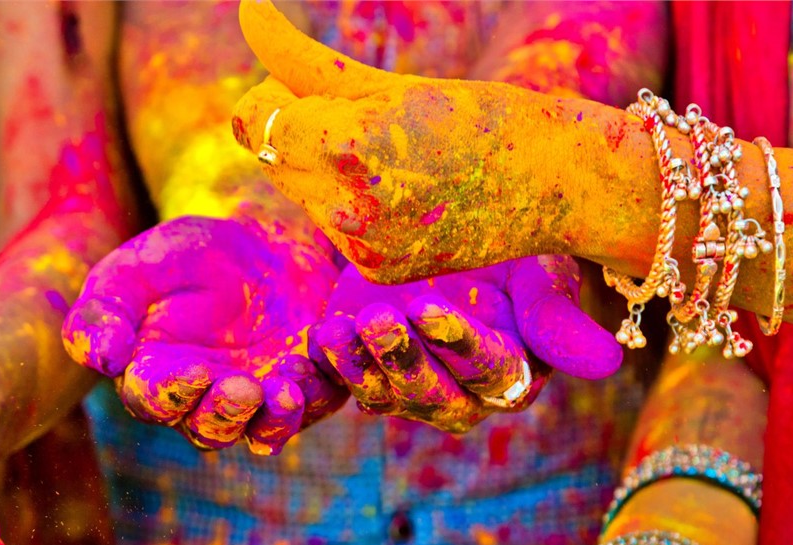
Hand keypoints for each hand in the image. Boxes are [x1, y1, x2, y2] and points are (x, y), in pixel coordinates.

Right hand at [62, 215, 346, 453]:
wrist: (260, 241)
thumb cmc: (183, 258)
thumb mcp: (132, 271)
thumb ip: (103, 312)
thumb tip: (100, 359)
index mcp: (153, 378)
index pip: (153, 401)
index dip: (170, 392)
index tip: (190, 371)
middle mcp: (203, 403)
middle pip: (208, 430)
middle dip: (224, 414)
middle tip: (242, 387)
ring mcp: (256, 402)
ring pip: (260, 432)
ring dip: (271, 420)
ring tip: (282, 390)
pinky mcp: (304, 389)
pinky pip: (310, 407)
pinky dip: (313, 396)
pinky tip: (310, 368)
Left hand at [230, 0, 543, 283]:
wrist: (547, 183)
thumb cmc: (468, 114)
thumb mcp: (381, 83)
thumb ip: (300, 58)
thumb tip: (245, 9)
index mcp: (347, 147)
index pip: (256, 118)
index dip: (276, 96)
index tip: (311, 88)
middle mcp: (346, 208)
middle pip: (274, 156)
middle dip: (304, 133)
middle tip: (370, 122)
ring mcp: (360, 248)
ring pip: (301, 194)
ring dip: (325, 171)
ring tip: (395, 161)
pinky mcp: (374, 271)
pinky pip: (333, 227)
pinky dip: (352, 206)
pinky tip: (405, 197)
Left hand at [314, 257, 621, 431]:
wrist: (453, 236)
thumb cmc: (511, 248)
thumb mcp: (540, 271)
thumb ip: (558, 317)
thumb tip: (610, 365)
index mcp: (513, 375)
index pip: (487, 371)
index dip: (458, 344)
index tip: (429, 308)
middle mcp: (462, 396)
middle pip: (432, 396)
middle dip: (403, 360)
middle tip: (378, 319)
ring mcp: (409, 391)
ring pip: (382, 396)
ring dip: (358, 366)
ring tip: (336, 330)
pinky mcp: (366, 375)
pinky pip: (344, 384)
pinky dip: (329, 365)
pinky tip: (318, 335)